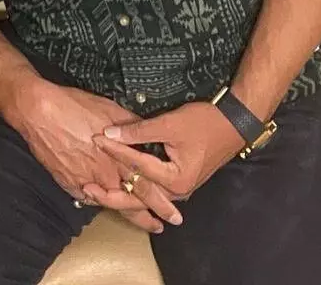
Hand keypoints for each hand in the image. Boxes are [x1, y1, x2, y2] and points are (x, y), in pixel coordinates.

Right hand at [10, 80, 181, 232]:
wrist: (39, 112)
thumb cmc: (73, 106)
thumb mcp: (109, 109)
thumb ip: (129, 125)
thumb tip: (145, 131)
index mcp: (117, 158)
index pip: (145, 185)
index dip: (160, 201)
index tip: (173, 211)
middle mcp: (102, 174)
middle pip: (130, 202)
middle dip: (148, 217)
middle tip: (161, 227)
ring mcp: (84, 181)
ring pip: (109, 204)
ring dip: (125, 214)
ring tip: (139, 223)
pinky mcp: (67, 182)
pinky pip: (86, 198)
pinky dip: (97, 201)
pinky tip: (104, 204)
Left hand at [93, 102, 244, 202]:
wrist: (234, 123)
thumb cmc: (204, 122)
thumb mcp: (170, 124)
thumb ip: (139, 131)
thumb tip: (110, 132)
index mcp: (175, 180)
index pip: (137, 166)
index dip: (115, 150)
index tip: (96, 139)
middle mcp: (176, 191)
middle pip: (138, 198)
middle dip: (111, 195)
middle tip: (86, 190)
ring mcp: (178, 190)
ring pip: (144, 198)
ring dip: (121, 196)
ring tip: (97, 194)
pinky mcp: (178, 182)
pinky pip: (152, 191)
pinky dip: (135, 190)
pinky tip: (120, 188)